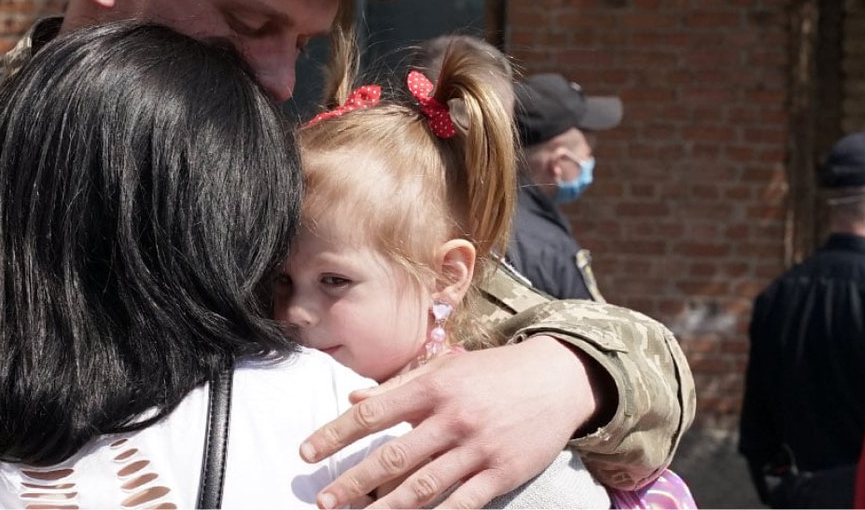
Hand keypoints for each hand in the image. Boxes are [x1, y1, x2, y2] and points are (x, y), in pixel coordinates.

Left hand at [300, 336, 598, 507]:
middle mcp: (452, 418)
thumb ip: (398, 386)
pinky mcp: (502, 473)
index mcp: (432, 387)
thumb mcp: (445, 367)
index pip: (373, 414)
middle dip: (353, 482)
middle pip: (392, 457)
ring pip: (423, 486)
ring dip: (386, 507)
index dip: (335, 434)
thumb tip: (354, 399)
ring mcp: (478, 448)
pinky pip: (463, 503)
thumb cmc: (492, 372)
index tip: (307, 453)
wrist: (557, 378)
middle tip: (323, 501)